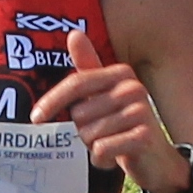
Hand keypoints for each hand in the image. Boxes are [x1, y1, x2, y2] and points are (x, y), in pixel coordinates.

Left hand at [31, 59, 177, 187]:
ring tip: (109, 144)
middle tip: (100, 133)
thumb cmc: (123, 123)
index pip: (77, 83)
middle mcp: (133, 89)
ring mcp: (141, 113)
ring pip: (89, 134)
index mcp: (121, 74)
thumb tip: (74, 33)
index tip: (36, 118)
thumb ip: (88, 66)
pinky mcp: (144, 137)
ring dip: (92, 146)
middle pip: (79, 114)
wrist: (156, 158)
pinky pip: (102, 149)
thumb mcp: (104, 93)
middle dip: (82, 130)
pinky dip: (101, 159)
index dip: (52, 101)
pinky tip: (113, 156)